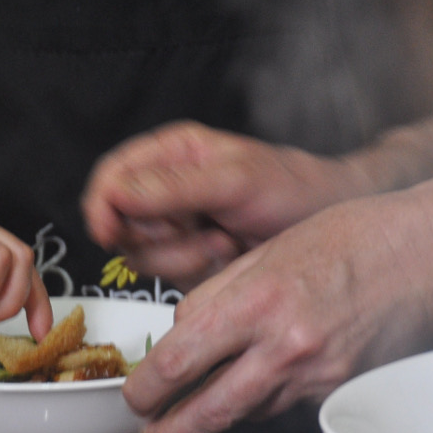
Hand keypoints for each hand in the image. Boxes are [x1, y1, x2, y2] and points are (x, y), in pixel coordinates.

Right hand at [81, 121, 369, 288]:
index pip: (111, 176)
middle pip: (120, 223)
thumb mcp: (234, 181)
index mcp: (172, 155)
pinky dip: (196, 272)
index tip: (109, 230)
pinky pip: (168, 277)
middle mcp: (166, 192)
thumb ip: (172, 188)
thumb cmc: (293, 190)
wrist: (330, 228)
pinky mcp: (188, 263)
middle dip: (158, 235)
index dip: (102, 205)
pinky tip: (226, 257)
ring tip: (224, 241)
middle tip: (200, 229)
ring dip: (182, 256)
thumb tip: (116, 193)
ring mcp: (176, 230)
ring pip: (141, 255)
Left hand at [124, 186, 432, 432]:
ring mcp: (316, 375)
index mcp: (257, 301)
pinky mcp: (340, 390)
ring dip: (219, 414)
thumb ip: (220, 293)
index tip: (136, 394)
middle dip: (169, 429)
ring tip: (195, 414)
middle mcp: (285, 346)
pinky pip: (286, 405)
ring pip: (247, 411)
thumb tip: (184, 331)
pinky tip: (260, 384)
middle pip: (208, 410)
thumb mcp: (270, 249)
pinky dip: (265, 400)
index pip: (180, 359)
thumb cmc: (358, 237)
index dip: (148, 385)